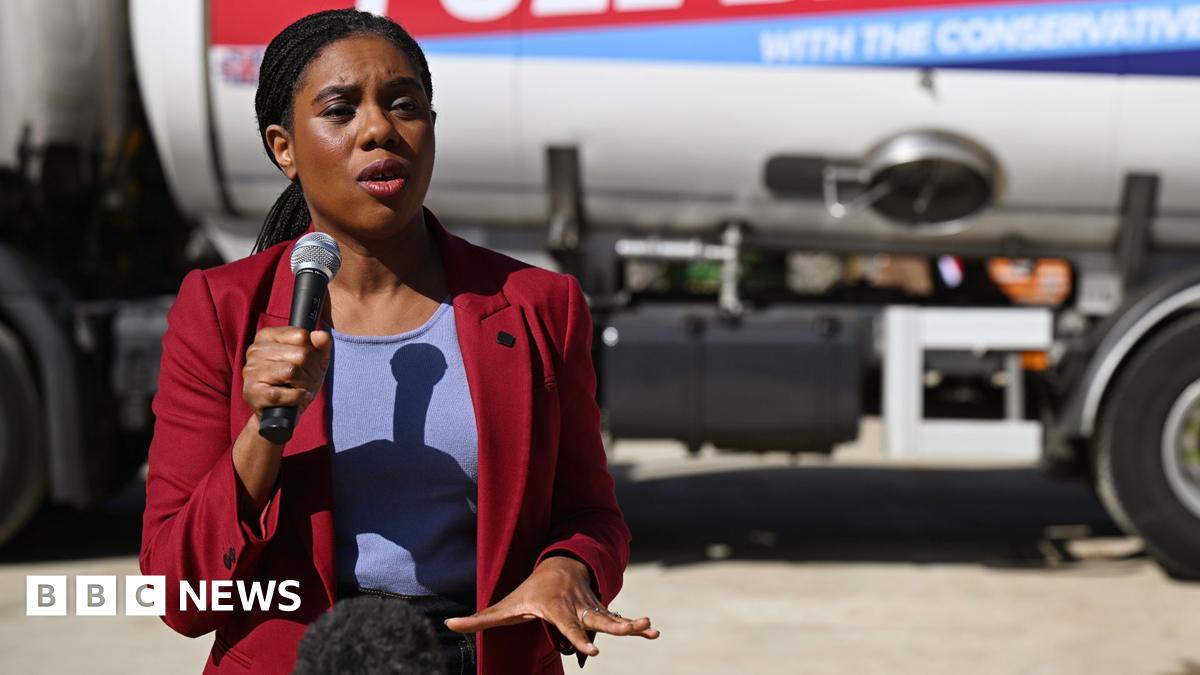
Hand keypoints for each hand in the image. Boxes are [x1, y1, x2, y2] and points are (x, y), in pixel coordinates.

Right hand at [242, 326, 331, 419]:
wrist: (281, 412)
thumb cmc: (298, 381)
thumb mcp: (315, 360)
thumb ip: (321, 344)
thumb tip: (321, 334)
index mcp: (267, 336)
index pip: (301, 335)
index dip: (313, 351)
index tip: (309, 362)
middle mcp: (255, 350)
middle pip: (301, 353)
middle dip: (311, 370)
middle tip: (307, 379)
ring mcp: (251, 371)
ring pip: (292, 371)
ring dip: (304, 384)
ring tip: (300, 388)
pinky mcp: (252, 392)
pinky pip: (284, 392)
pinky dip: (298, 397)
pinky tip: (296, 397)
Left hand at [444, 556, 658, 655]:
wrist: (558, 564)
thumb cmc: (528, 590)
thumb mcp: (503, 605)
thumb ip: (479, 618)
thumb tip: (448, 623)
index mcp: (555, 608)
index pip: (567, 626)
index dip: (577, 638)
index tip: (592, 652)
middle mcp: (577, 607)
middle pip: (596, 619)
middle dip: (614, 627)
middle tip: (630, 631)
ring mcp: (591, 608)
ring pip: (612, 618)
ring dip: (632, 624)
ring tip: (651, 628)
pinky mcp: (602, 611)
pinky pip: (619, 619)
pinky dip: (637, 625)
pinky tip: (654, 632)